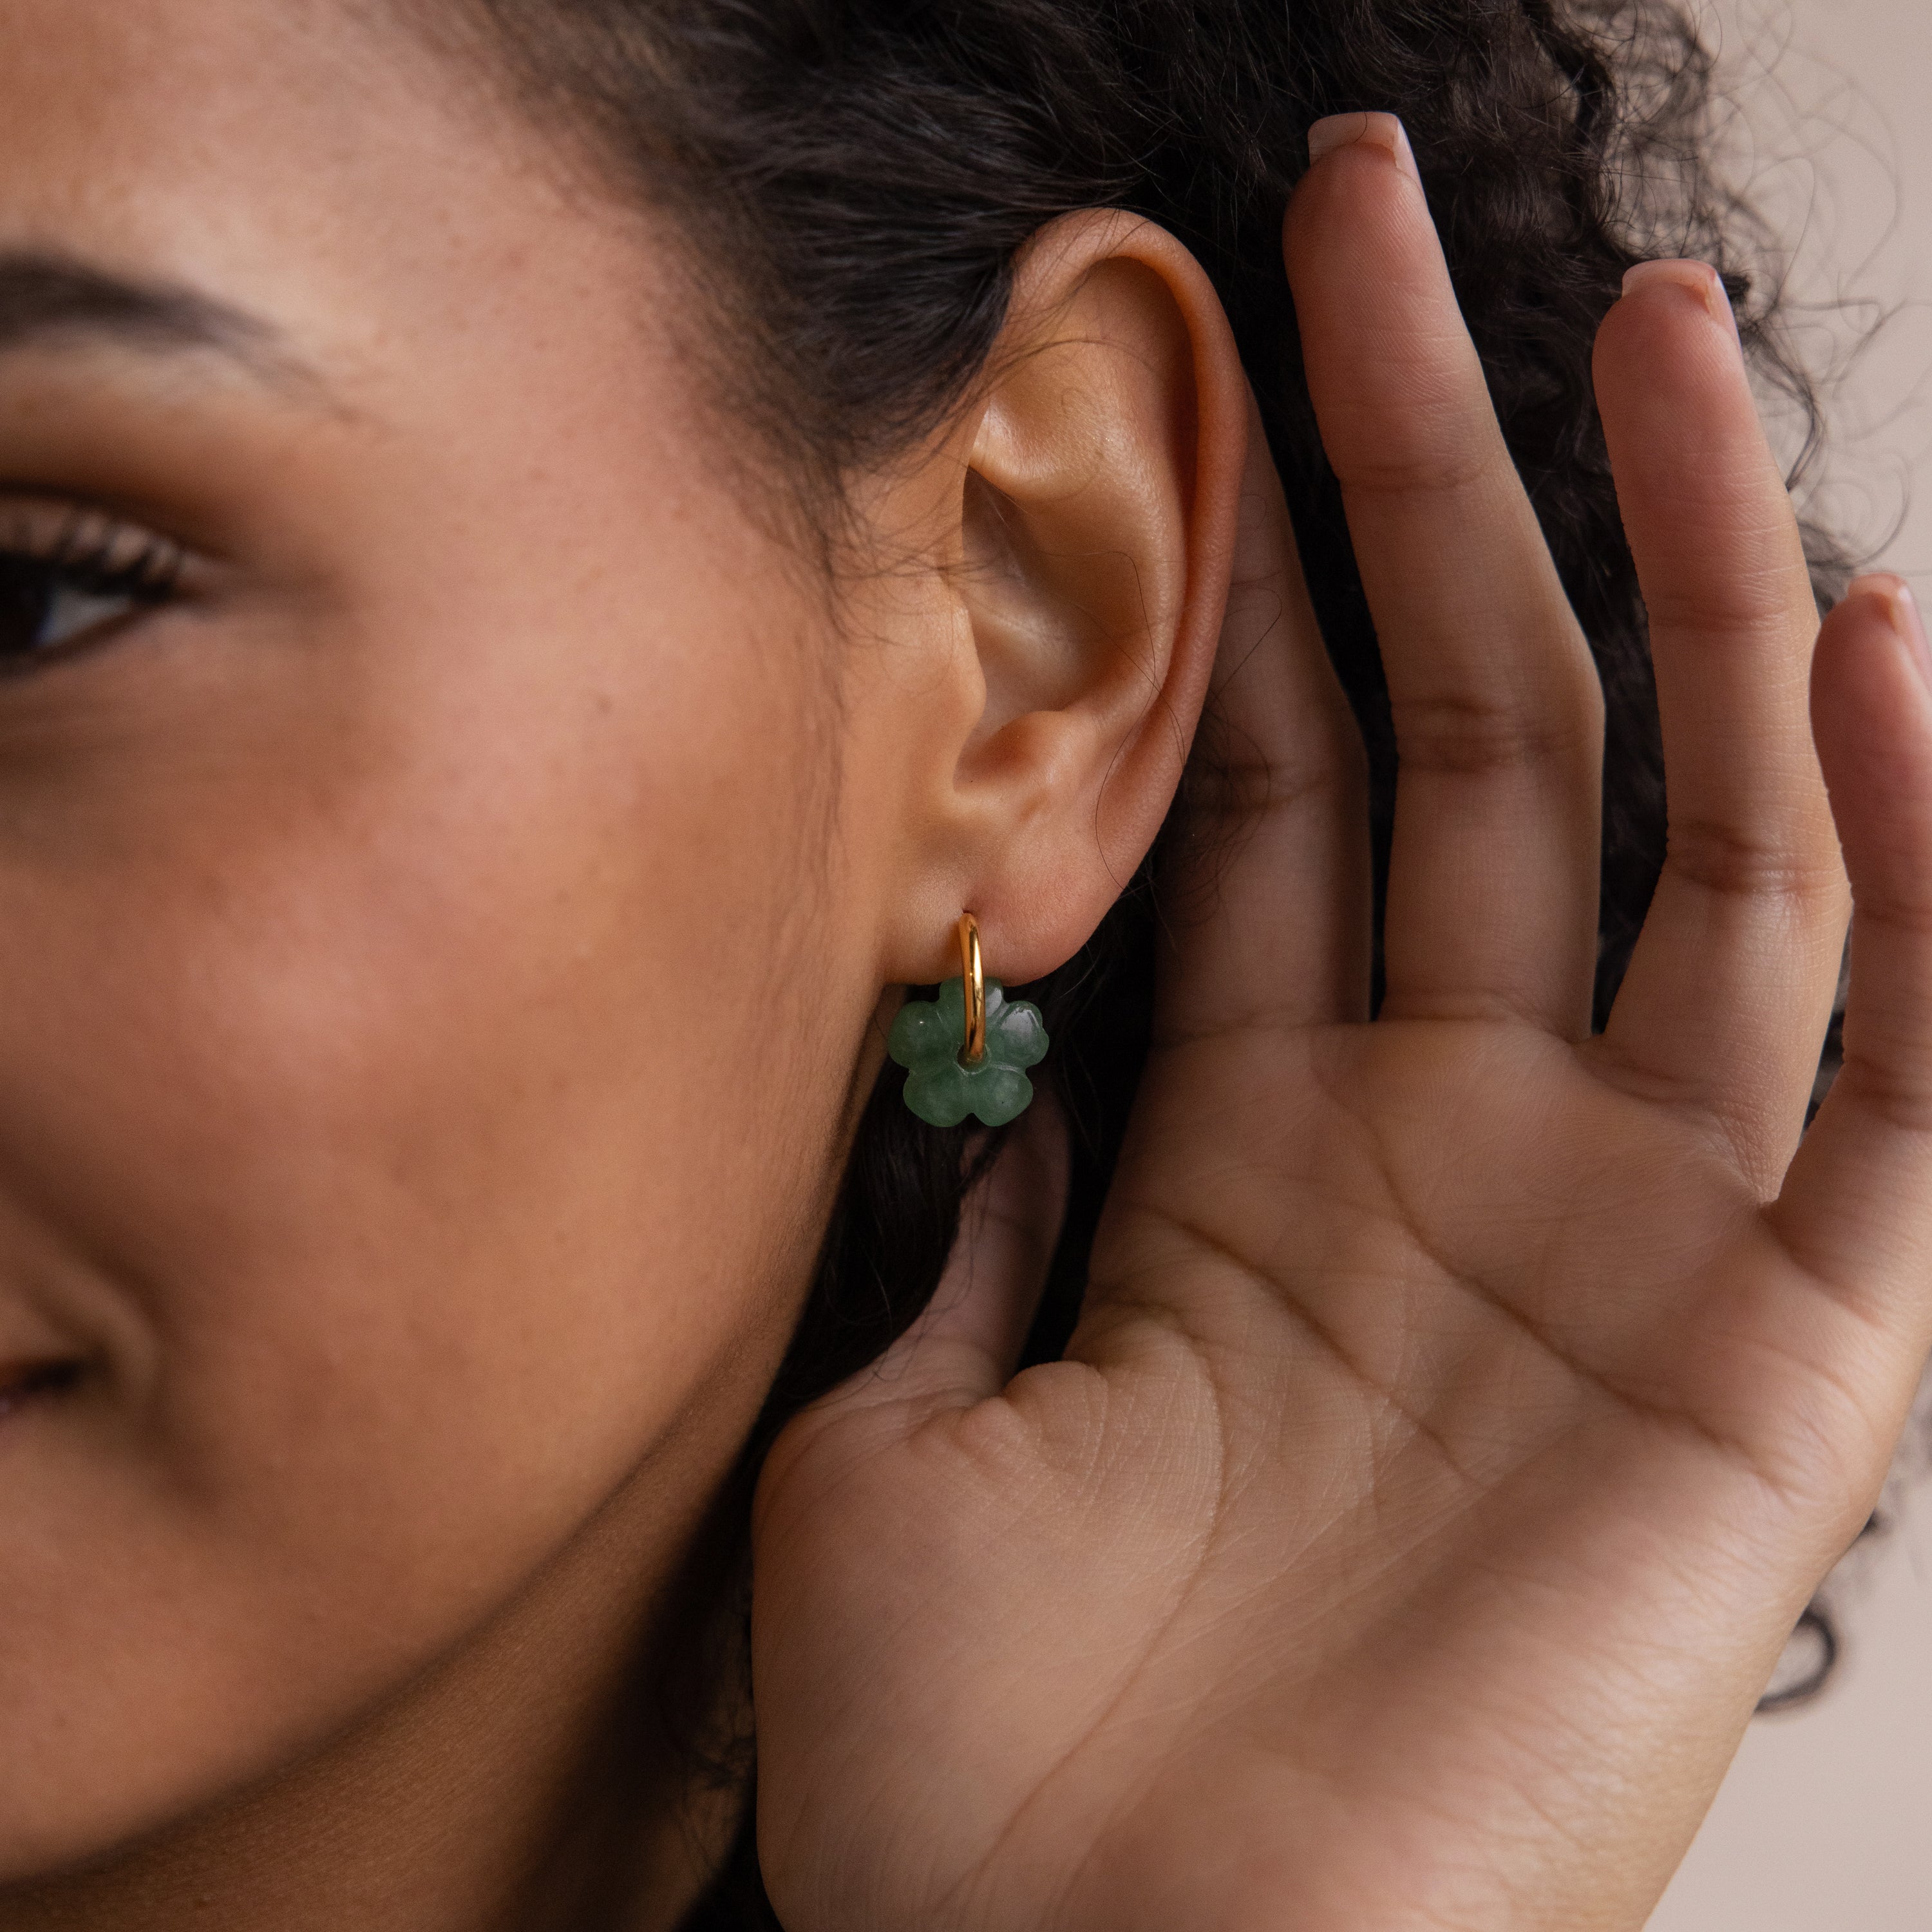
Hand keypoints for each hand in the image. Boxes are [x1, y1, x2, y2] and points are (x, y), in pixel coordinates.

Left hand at [748, 116, 1931, 1931]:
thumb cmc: (981, 1764)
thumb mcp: (906, 1429)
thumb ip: (970, 1222)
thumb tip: (972, 1050)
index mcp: (1255, 1161)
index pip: (1283, 796)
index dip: (1261, 585)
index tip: (1218, 382)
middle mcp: (1458, 1158)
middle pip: (1475, 744)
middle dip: (1440, 486)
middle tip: (1390, 236)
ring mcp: (1635, 1242)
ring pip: (1701, 838)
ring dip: (1697, 579)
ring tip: (1656, 335)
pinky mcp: (1784, 1371)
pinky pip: (1890, 1067)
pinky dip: (1912, 857)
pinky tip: (1879, 636)